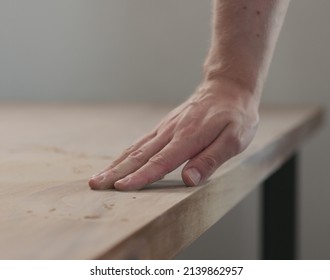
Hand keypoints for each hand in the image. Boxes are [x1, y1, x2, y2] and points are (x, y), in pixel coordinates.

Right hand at [88, 79, 259, 190]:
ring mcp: (165, 129)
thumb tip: (188, 179)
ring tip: (96, 178)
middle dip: (116, 173)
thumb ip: (211, 159)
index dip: (141, 177)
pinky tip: (116, 164)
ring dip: (115, 165)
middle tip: (94, 185)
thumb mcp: (235, 138)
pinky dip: (125, 155)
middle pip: (139, 156)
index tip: (121, 188)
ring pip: (135, 149)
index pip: (160, 162)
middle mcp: (171, 133)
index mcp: (188, 138)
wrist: (227, 86)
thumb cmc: (235, 115)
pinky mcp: (164, 128)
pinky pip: (140, 143)